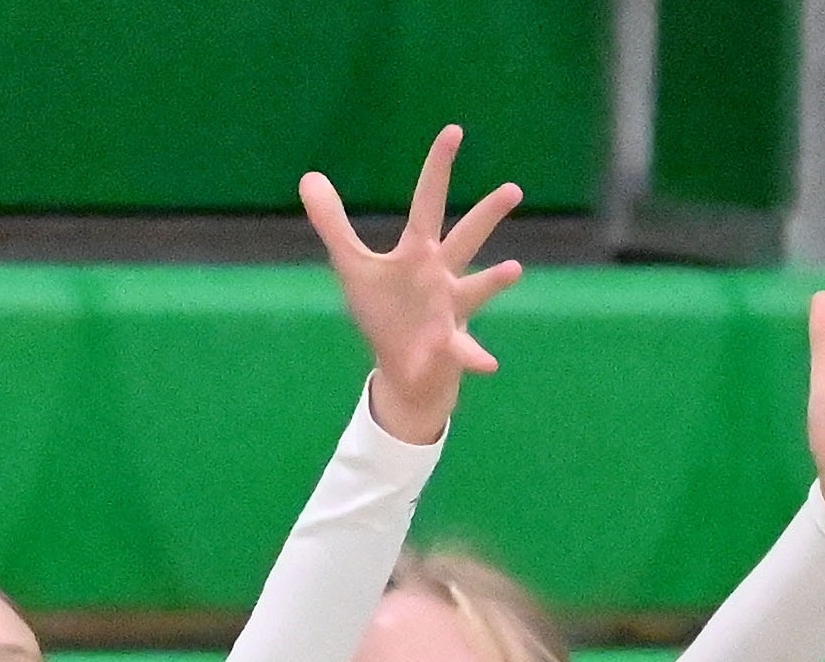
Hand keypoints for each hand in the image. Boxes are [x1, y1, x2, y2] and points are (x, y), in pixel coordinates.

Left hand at [303, 129, 524, 447]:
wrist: (405, 368)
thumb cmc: (386, 312)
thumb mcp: (353, 265)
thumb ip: (333, 223)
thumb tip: (309, 176)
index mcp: (418, 252)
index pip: (428, 200)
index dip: (439, 166)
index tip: (454, 131)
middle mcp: (441, 274)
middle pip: (466, 238)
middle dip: (487, 215)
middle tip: (513, 189)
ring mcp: (449, 309)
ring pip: (476, 289)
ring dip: (493, 282)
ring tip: (515, 269)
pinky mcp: (447, 345)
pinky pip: (464, 349)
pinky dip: (476, 355)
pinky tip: (489, 363)